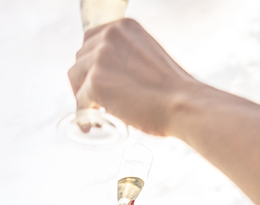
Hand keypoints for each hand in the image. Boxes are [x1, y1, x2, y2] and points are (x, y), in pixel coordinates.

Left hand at [67, 19, 203, 137]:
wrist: (184, 105)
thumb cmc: (172, 89)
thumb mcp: (147, 56)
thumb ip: (126, 56)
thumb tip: (106, 71)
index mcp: (124, 27)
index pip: (91, 39)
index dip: (90, 61)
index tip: (95, 77)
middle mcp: (110, 36)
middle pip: (80, 58)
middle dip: (84, 79)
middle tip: (95, 99)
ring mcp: (100, 58)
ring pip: (75, 77)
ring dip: (82, 94)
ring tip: (96, 111)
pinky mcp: (95, 82)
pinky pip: (80, 100)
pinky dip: (84, 114)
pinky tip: (91, 124)